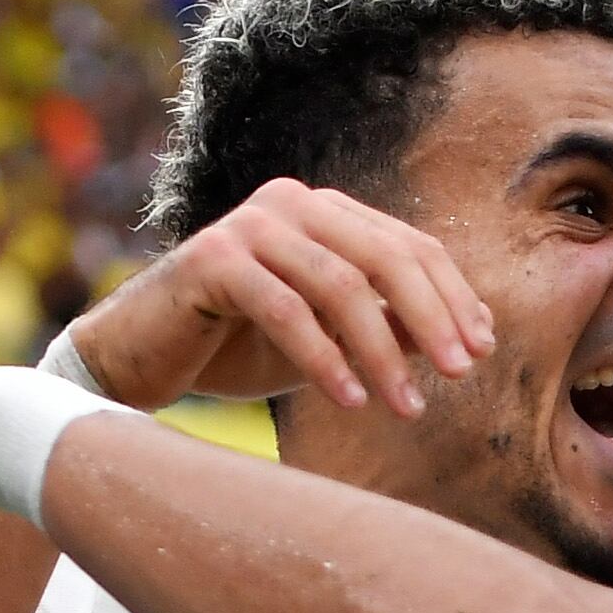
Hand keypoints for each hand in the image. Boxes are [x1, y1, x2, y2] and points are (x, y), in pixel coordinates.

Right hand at [65, 179, 491, 415]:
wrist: (132, 360)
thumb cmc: (230, 349)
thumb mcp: (325, 339)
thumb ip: (384, 326)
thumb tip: (467, 336)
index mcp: (322, 212)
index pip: (408, 245)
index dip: (452, 296)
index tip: (480, 350)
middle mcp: (289, 204)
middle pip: (386, 256)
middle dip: (432, 317)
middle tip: (461, 374)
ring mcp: (248, 226)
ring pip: (341, 285)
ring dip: (382, 352)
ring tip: (407, 407)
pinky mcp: (212, 260)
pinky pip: (286, 310)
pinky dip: (324, 359)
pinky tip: (351, 400)